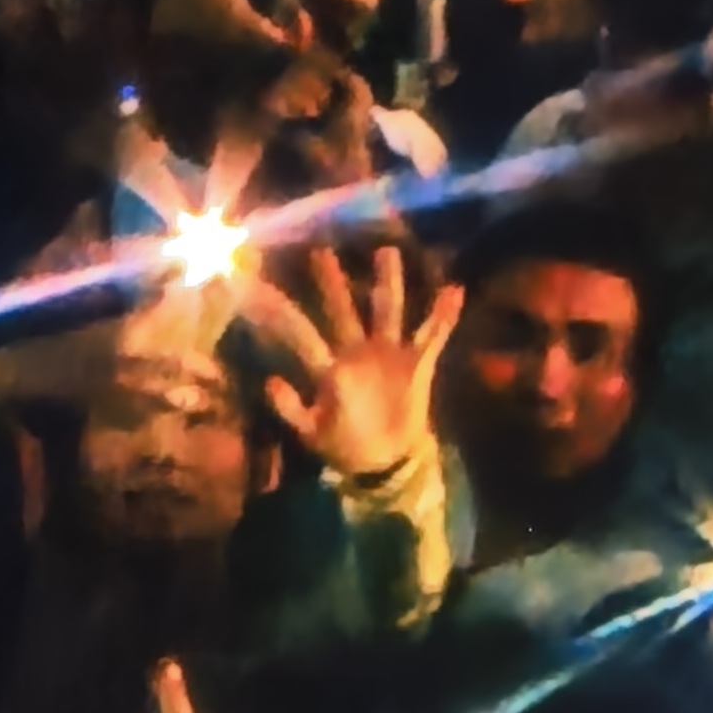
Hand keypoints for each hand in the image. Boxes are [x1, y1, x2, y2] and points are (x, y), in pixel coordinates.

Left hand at [249, 242, 461, 479]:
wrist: (384, 461)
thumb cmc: (344, 444)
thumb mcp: (312, 432)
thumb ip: (292, 408)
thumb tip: (270, 381)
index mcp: (329, 367)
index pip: (301, 333)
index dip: (280, 312)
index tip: (258, 287)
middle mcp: (357, 352)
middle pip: (342, 311)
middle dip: (331, 283)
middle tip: (319, 251)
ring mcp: (388, 354)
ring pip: (387, 311)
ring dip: (388, 283)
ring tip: (386, 252)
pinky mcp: (417, 364)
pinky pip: (433, 336)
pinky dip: (444, 316)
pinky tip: (455, 292)